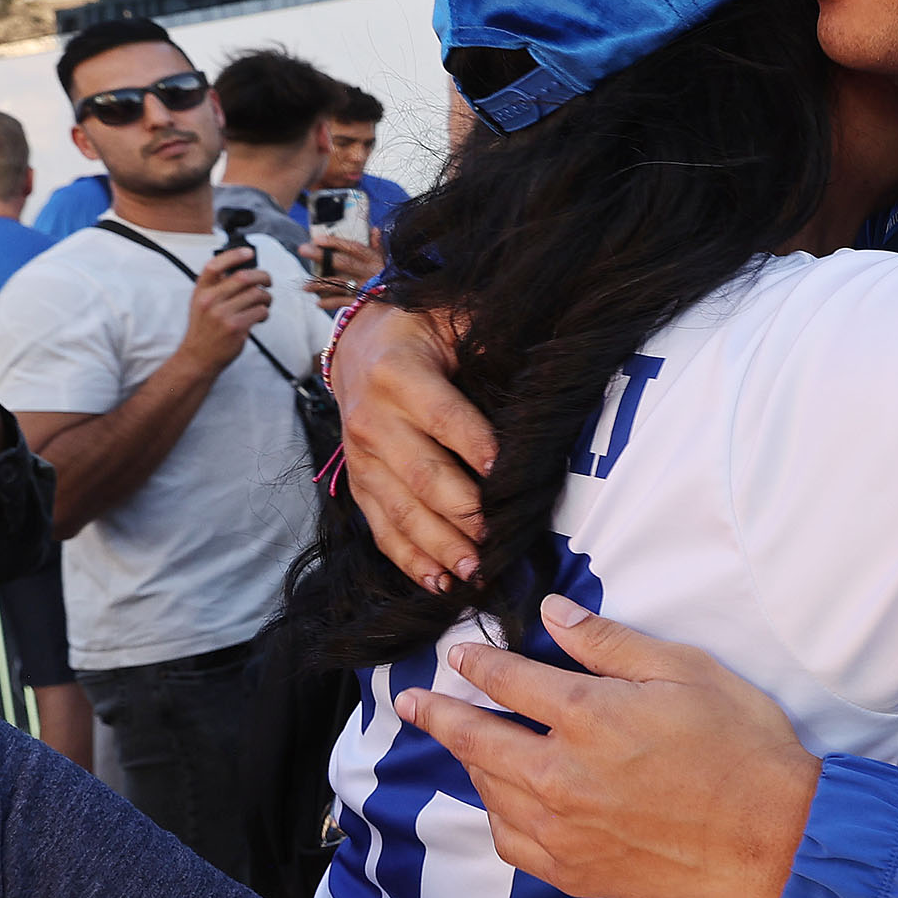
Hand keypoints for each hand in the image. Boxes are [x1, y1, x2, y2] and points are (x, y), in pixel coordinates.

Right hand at [176, 244, 274, 372]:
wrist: (198, 356)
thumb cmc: (204, 328)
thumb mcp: (201, 303)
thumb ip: (217, 287)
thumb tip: (244, 269)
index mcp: (201, 291)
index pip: (214, 266)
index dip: (234, 255)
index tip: (249, 253)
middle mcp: (210, 301)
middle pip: (243, 277)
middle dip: (262, 276)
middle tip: (268, 281)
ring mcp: (223, 314)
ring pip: (256, 294)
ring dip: (267, 297)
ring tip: (264, 303)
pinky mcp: (236, 327)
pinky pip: (260, 311)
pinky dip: (265, 312)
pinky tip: (260, 317)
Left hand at [299, 231, 386, 298]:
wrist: (403, 299)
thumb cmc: (394, 277)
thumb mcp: (389, 260)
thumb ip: (380, 245)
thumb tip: (374, 229)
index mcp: (375, 260)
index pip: (353, 247)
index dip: (335, 242)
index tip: (317, 238)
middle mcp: (370, 273)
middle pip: (342, 263)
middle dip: (321, 256)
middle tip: (303, 249)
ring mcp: (366, 289)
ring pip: (338, 284)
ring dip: (319, 284)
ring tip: (305, 286)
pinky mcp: (363, 303)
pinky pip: (342, 302)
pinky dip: (329, 303)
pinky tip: (318, 302)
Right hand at [339, 301, 495, 592]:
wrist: (357, 346)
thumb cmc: (422, 330)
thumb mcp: (451, 315)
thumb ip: (487, 336)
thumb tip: (539, 365)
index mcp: (399, 373)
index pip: (442, 416)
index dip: (474, 445)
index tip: (504, 474)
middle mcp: (373, 420)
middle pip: (421, 474)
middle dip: (460, 512)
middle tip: (495, 539)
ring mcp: (361, 459)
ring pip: (400, 510)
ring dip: (438, 546)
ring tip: (473, 572)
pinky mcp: (359, 486)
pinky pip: (381, 529)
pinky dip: (409, 560)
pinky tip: (439, 583)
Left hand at [397, 596, 818, 897]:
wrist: (772, 835)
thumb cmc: (739, 744)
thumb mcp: (685, 669)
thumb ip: (610, 642)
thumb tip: (552, 616)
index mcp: (588, 716)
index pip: (508, 681)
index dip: (477, 664)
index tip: (457, 655)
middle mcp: (560, 774)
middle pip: (477, 739)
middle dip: (438, 714)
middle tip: (411, 702)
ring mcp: (563, 829)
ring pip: (489, 791)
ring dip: (469, 763)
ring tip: (462, 745)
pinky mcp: (575, 871)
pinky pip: (512, 842)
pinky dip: (498, 816)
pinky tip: (504, 805)